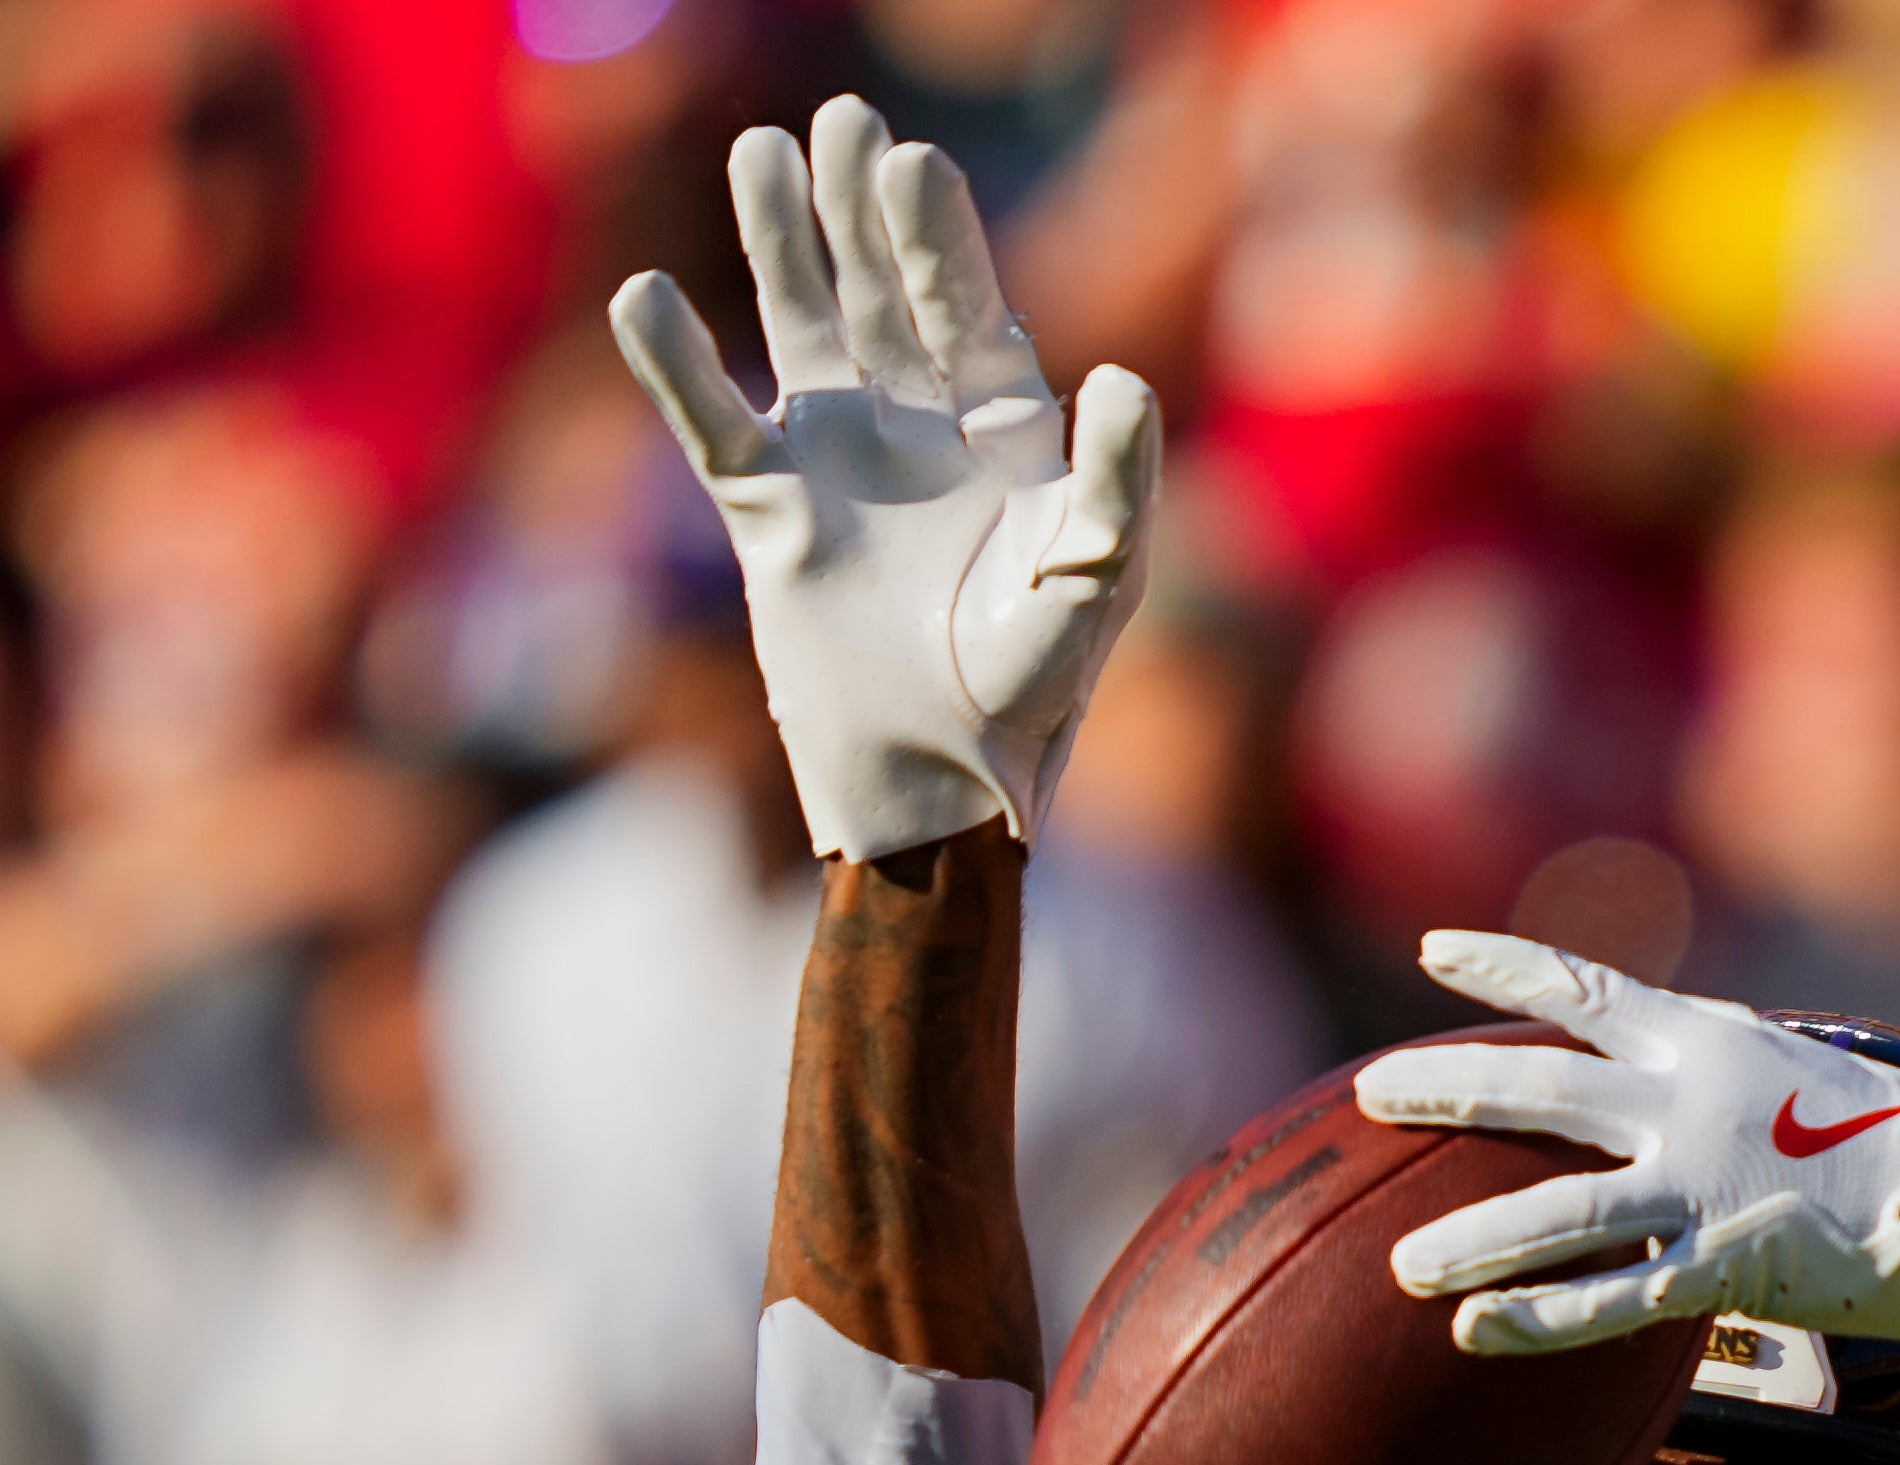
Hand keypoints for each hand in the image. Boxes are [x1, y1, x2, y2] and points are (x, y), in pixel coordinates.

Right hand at [610, 98, 1158, 861]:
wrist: (940, 781)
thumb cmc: (1031, 691)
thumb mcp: (1092, 581)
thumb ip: (1116, 481)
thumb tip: (1125, 376)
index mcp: (1004, 436)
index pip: (968, 312)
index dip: (937, 240)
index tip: (909, 162)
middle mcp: (919, 432)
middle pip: (884, 297)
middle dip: (862, 213)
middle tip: (843, 121)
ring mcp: (839, 464)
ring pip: (803, 331)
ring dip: (781, 246)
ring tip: (760, 154)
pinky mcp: (768, 514)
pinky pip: (714, 424)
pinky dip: (678, 366)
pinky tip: (647, 296)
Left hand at [1358, 934, 1899, 1352]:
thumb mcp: (1807, 1069)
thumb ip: (1728, 1065)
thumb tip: (1679, 1054)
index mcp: (1713, 1041)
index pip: (1586, 992)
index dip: (1503, 967)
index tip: (1434, 955)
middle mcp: (1692, 1102)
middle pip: (1540, 1089)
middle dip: (1444, 1089)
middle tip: (1369, 1095)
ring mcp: (1704, 1185)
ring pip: (1558, 1210)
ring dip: (1469, 1237)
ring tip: (1400, 1264)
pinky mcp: (1727, 1266)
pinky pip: (1614, 1298)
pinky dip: (1540, 1317)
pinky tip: (1476, 1332)